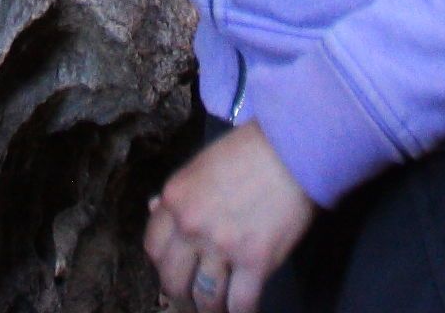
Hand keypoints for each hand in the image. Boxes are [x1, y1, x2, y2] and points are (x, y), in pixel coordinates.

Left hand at [144, 124, 314, 312]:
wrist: (291, 148)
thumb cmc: (249, 150)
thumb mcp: (201, 165)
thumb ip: (178, 194)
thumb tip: (154, 209)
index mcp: (175, 199)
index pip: (153, 248)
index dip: (164, 265)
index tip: (176, 269)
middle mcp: (192, 226)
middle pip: (173, 280)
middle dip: (183, 293)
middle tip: (195, 295)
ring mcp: (223, 246)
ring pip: (205, 298)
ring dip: (211, 308)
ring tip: (219, 308)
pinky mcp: (256, 261)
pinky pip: (241, 303)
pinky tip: (243, 311)